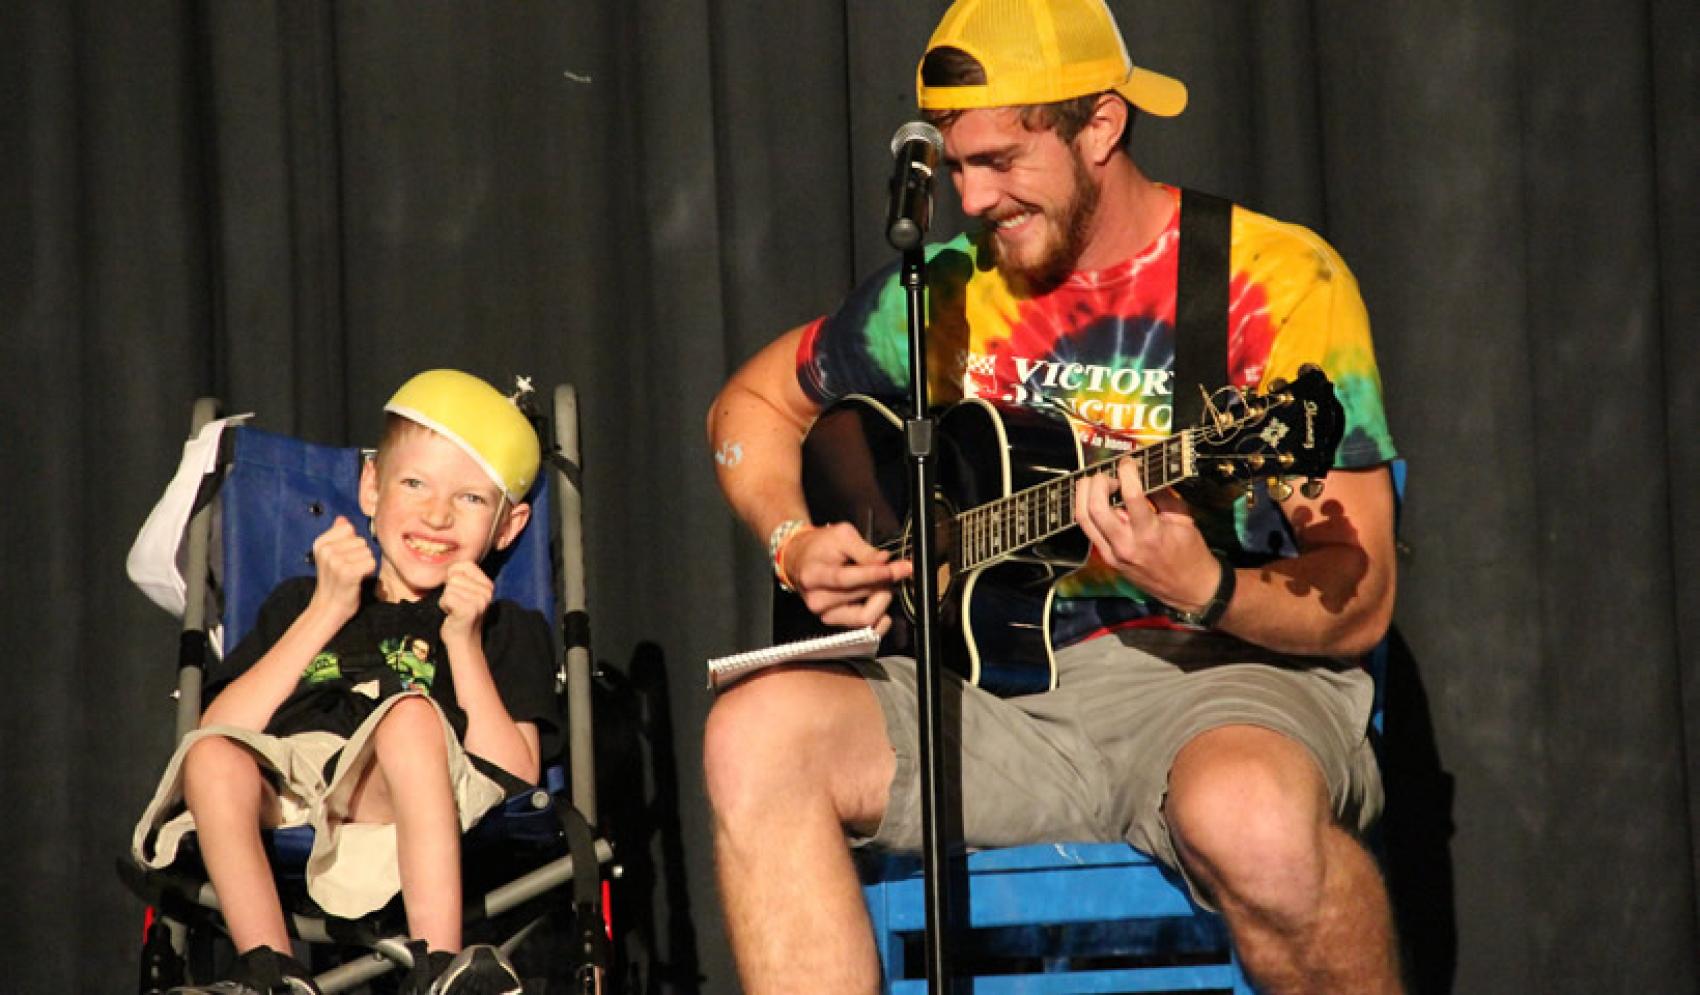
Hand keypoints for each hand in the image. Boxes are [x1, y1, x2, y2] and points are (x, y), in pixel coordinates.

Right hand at [311, 516, 375, 622]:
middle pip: (361, 540)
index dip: (352, 543)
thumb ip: (336, 536)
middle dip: (360, 554)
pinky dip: (368, 572)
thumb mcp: (330, 555)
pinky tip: (358, 580)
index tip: (343, 558)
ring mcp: (335, 561)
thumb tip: (342, 519)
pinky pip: (371, 562)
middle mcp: (326, 550)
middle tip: (349, 569)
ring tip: (353, 575)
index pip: (349, 528)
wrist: (329, 608)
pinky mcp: (347, 572)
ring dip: (365, 564)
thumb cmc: (334, 581)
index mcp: (320, 543)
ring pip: (367, 551)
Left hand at [439, 560, 494, 642]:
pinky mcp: (470, 610)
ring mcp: (480, 601)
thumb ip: (460, 575)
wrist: (462, 641)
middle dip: (449, 591)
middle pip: (454, 577)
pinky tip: (452, 614)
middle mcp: (488, 591)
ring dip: (446, 599)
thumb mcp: (464, 591)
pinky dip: (444, 606)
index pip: (464, 565)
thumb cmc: (458, 614)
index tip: (458, 592)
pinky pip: (447, 597)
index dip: (453, 577)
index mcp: (488, 584)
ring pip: (449, 588)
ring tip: (454, 610)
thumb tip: (449, 564)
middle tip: (457, 605)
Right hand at [784, 522, 912, 634]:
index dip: (873, 575)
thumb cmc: (819, 547)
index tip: (895, 569)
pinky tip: (881, 603)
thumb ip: (864, 550)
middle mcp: (818, 601)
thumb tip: (885, 560)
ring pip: (866, 616)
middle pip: (861, 597)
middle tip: (893, 569)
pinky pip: (866, 629)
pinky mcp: (836, 623)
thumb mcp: (841, 536)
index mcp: (814, 575)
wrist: (800, 560)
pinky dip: (879, 617)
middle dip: (884, 582)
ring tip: (880, 582)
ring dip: (881, 598)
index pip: (846, 580)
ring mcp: (826, 615)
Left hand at [1073, 459, 1219, 611]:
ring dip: (1084, 495)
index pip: (1130, 495)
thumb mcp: (1183, 519)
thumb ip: (1162, 495)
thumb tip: (1144, 472)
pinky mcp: (1107, 560)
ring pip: (1084, 519)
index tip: (1128, 462)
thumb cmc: (1190, 552)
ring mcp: (1112, 554)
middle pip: (1095, 507)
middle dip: (1097, 483)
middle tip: (1109, 476)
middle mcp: (1126, 545)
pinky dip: (1089, 511)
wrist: (1189, 589)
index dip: (1126, 472)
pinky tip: (1098, 502)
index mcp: (1150, 534)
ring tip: (1096, 484)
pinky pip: (1090, 530)